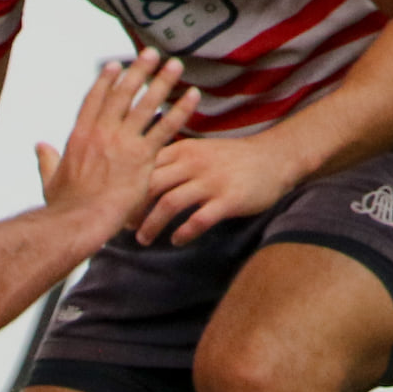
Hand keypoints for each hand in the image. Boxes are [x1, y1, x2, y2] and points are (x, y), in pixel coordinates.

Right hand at [35, 50, 199, 239]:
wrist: (80, 221)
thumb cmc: (64, 208)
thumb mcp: (50, 180)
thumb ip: (46, 160)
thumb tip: (40, 146)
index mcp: (80, 135)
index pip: (95, 99)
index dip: (106, 80)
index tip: (117, 65)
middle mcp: (102, 131)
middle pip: (123, 93)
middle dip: (139, 70)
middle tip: (152, 54)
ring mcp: (123, 142)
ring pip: (147, 103)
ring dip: (163, 81)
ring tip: (176, 65)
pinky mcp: (143, 157)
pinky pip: (166, 127)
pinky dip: (181, 110)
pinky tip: (193, 96)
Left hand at [136, 134, 303, 245]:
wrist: (275, 157)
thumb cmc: (233, 159)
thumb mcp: (200, 150)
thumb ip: (173, 161)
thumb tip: (142, 179)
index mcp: (183, 150)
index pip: (144, 167)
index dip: (127, 189)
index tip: (118, 206)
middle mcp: (193, 164)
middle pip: (150, 186)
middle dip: (133, 209)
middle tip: (124, 227)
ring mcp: (211, 181)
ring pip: (169, 204)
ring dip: (152, 225)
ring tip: (143, 239)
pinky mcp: (228, 200)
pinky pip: (198, 220)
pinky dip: (183, 233)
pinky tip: (176, 241)